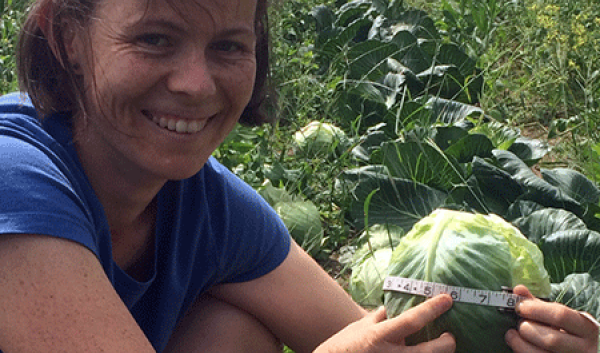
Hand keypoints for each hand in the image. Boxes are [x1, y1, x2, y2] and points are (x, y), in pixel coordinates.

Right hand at [314, 294, 455, 352]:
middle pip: (431, 351)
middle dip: (447, 343)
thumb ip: (376, 318)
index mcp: (379, 337)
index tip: (447, 299)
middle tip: (450, 336)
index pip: (411, 320)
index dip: (432, 309)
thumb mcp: (358, 329)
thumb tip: (390, 309)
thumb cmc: (342, 348)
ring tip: (440, 346)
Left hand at [505, 285, 598, 352]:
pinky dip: (523, 351)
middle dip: (528, 329)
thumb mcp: (561, 317)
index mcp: (586, 328)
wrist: (584, 349)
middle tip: (520, 324)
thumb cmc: (570, 331)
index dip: (536, 310)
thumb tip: (518, 290)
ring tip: (513, 335)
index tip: (520, 307)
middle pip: (551, 339)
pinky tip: (518, 344)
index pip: (561, 316)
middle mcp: (584, 347)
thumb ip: (540, 304)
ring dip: (521, 343)